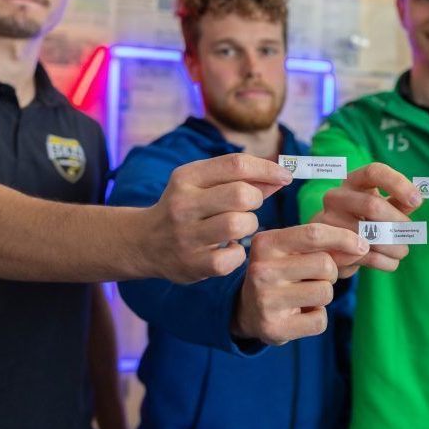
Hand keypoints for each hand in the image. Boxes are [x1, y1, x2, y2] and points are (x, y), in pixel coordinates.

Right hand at [143, 153, 292, 283]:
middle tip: (249, 207)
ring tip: (239, 227)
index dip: (267, 168)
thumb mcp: (203, 185)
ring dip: (249, 225)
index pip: (236, 163)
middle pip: (241, 194)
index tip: (285, 176)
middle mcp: (183, 204)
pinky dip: (239, 254)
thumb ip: (242, 179)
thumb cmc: (187, 208)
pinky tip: (229, 250)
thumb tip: (281, 176)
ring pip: (239, 225)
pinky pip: (233, 257)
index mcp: (186, 177)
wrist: (143, 243)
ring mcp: (186, 236)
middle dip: (255, 200)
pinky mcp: (192, 264)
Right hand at [233, 223, 368, 344]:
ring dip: (323, 295)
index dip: (344, 238)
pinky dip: (316, 318)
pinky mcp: (274, 327)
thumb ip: (325, 245)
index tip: (362, 246)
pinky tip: (298, 314)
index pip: (314, 234)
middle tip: (314, 277)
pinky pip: (320, 320)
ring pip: (325, 292)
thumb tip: (360, 248)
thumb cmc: (280, 272)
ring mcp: (266, 300)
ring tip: (303, 295)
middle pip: (325, 265)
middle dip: (331, 272)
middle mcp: (261, 270)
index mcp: (266, 243)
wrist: (247, 309)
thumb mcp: (293, 251)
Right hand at [312, 163, 420, 274]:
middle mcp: (335, 197)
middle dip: (398, 222)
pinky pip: (367, 257)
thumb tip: (416, 200)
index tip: (418, 200)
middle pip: (373, 206)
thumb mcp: (382, 204)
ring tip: (403, 250)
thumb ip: (400, 201)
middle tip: (410, 233)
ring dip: (396, 246)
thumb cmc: (364, 217)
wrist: (333, 243)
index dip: (398, 184)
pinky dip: (387, 262)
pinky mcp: (331, 249)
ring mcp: (329, 223)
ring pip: (370, 235)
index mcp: (352, 181)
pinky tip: (392, 261)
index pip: (374, 172)